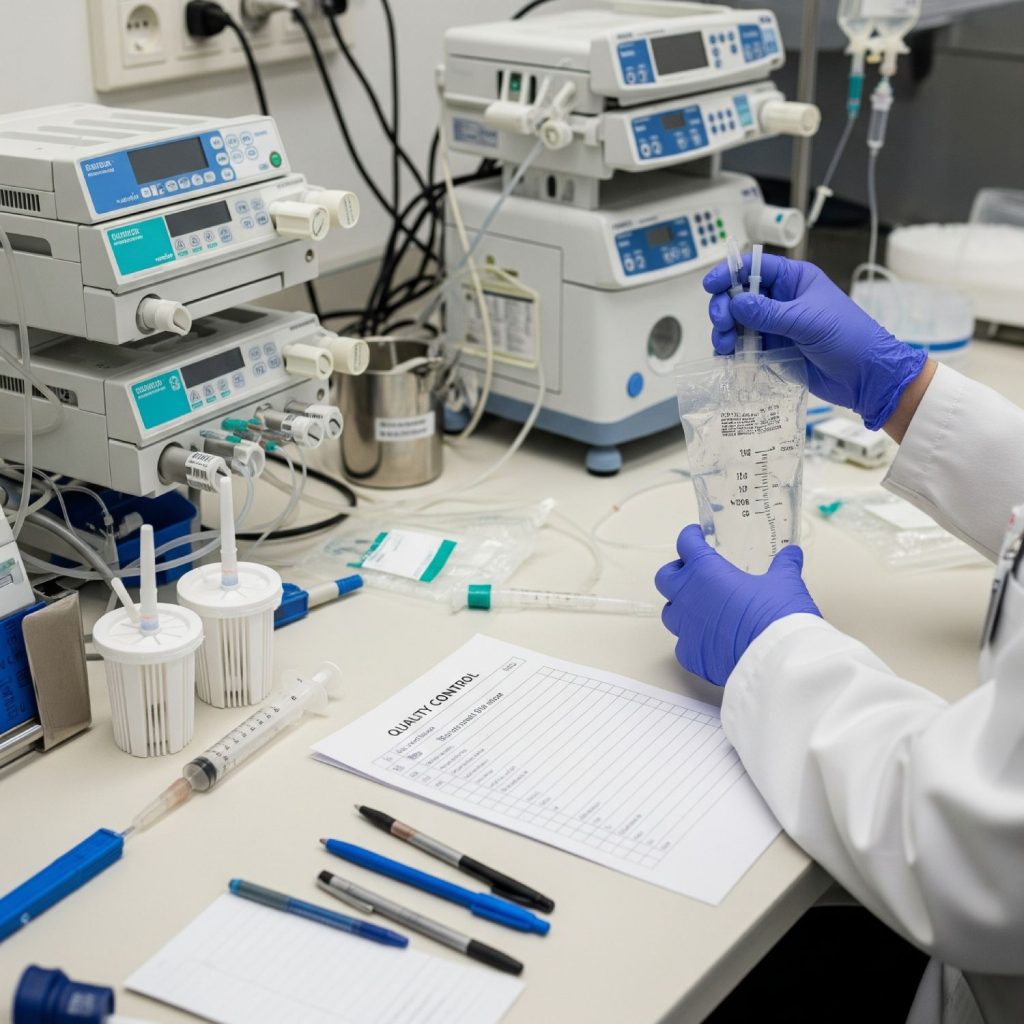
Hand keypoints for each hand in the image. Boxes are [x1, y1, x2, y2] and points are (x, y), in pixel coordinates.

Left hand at [655, 525, 820, 685]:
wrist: (778, 661)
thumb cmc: (778, 616)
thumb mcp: (785, 583)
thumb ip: (784, 565)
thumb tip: (791, 554)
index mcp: (706, 572)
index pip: (685, 543)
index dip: (691, 537)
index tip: (696, 537)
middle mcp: (688, 598)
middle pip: (665, 577)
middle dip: (677, 573)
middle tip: (695, 573)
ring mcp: (685, 629)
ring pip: (670, 612)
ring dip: (682, 607)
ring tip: (702, 608)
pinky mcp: (690, 656)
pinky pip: (683, 645)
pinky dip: (694, 641)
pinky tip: (711, 641)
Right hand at [703, 255, 925, 430]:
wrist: (865, 376)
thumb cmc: (849, 338)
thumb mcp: (807, 321)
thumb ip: (769, 312)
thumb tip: (736, 302)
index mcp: (794, 280)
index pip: (754, 268)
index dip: (730, 273)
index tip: (711, 285)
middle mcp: (782, 300)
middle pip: (739, 296)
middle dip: (725, 308)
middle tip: (722, 324)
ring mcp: (776, 325)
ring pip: (738, 323)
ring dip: (725, 332)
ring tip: (725, 346)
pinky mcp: (774, 349)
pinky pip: (745, 346)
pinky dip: (733, 351)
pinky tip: (730, 358)